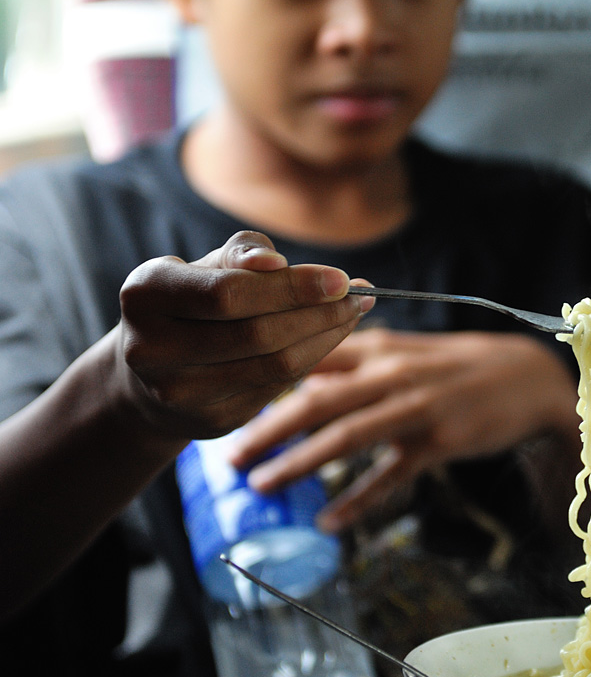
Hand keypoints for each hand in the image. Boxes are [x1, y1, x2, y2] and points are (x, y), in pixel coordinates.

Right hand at [113, 231, 373, 440]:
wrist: (153, 374)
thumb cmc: (194, 301)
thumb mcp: (207, 266)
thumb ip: (244, 254)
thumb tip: (279, 263)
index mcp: (145, 294)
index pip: (230, 293)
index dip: (291, 288)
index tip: (342, 279)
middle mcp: (151, 348)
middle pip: (257, 333)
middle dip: (319, 314)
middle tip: (359, 297)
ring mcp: (179, 393)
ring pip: (274, 366)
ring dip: (326, 338)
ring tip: (353, 313)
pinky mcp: (209, 422)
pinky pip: (278, 388)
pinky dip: (312, 360)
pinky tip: (330, 339)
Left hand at [228, 327, 581, 530]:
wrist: (529, 377)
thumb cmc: (457, 366)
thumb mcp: (405, 351)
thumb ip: (354, 362)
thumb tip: (299, 380)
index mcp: (378, 346)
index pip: (310, 357)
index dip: (265, 380)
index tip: (228, 405)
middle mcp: (392, 373)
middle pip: (318, 398)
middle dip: (268, 427)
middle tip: (229, 457)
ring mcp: (417, 407)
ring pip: (347, 435)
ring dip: (300, 462)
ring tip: (262, 485)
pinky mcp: (441, 441)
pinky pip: (391, 475)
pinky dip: (359, 499)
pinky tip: (330, 521)